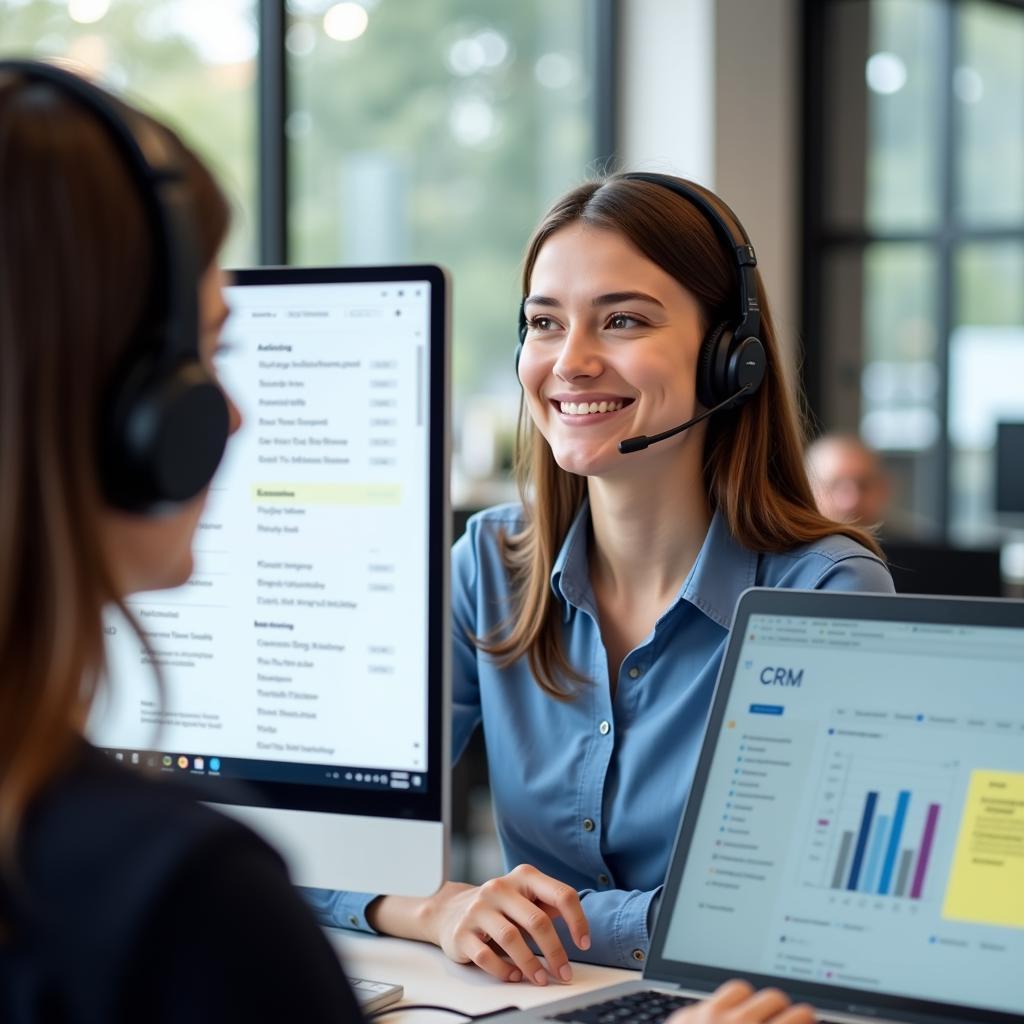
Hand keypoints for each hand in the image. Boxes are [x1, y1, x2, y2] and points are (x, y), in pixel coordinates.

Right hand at [419, 865, 589, 984]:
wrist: (450, 910)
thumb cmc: (498, 908)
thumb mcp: (525, 899)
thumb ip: (549, 905)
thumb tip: (579, 925)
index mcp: (523, 877)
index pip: (560, 893)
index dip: (577, 921)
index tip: (584, 944)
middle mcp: (500, 888)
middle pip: (537, 920)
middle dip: (555, 951)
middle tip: (564, 973)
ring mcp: (478, 909)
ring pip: (511, 938)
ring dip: (530, 964)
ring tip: (541, 978)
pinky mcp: (461, 932)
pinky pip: (486, 956)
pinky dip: (503, 970)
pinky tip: (514, 975)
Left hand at [668, 981, 815, 1023]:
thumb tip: (799, 1019)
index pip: (798, 1016)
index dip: (806, 1014)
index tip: (808, 1013)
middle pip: (774, 997)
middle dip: (782, 1005)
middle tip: (784, 1012)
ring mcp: (711, 1018)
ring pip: (742, 989)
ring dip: (751, 999)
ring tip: (755, 1008)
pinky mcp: (688, 1014)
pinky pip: (712, 996)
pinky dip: (723, 1004)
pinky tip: (727, 1012)